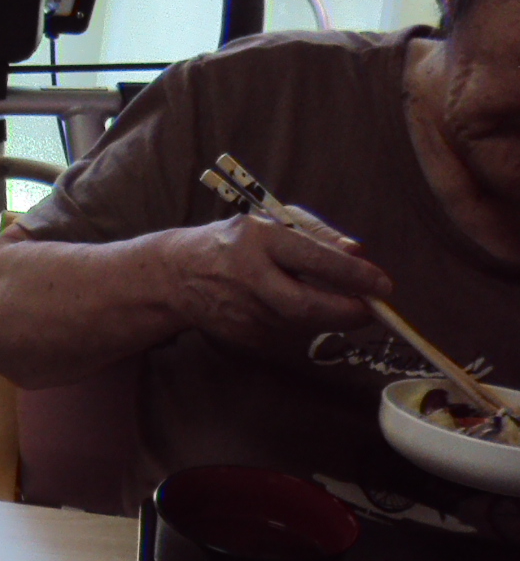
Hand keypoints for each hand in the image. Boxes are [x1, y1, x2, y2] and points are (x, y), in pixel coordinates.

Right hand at [166, 209, 394, 352]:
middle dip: (351, 312)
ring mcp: (245, 313)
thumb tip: (360, 255)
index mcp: (258, 241)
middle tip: (375, 309)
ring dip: (331, 316)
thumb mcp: (272, 223)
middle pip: (310, 307)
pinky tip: (296, 307)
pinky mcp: (245, 337)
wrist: (176, 277)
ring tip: (339, 301)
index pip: (315, 261)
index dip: (354, 276)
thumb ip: (318, 235)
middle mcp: (250, 279)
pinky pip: (290, 332)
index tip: (383, 284)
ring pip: (306, 323)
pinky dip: (306, 322)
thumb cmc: (234, 242)